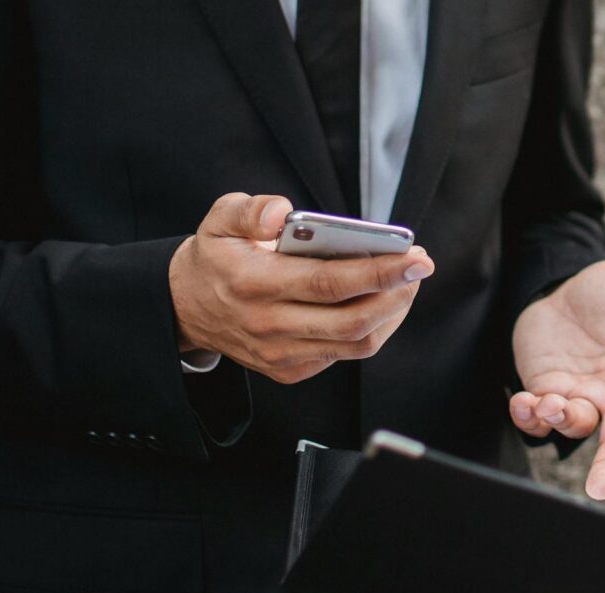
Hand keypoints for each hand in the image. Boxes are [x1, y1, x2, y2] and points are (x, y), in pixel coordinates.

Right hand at [169, 193, 433, 382]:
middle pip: (352, 321)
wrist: (185, 308)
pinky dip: (371, 330)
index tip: (414, 258)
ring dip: (390, 314)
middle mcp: (269, 326)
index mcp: (254, 285)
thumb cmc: (215, 257)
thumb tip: (283, 212)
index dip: (377, 272)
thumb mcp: (219, 219)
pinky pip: (343, 355)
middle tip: (419, 267)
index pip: (328, 284)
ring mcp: (280, 354)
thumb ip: (250, 210)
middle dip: (397, 294)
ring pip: (355, 344)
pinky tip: (380, 303)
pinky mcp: (288, 370)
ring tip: (406, 284)